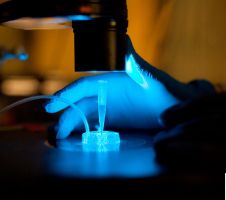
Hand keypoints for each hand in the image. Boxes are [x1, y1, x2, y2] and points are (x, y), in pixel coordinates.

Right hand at [45, 36, 214, 138]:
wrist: (174, 110)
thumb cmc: (163, 90)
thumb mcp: (147, 76)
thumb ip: (132, 61)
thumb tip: (123, 39)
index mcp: (109, 82)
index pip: (83, 87)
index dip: (66, 95)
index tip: (52, 105)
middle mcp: (105, 96)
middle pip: (80, 106)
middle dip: (66, 117)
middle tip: (56, 131)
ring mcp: (108, 110)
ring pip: (84, 118)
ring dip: (72, 127)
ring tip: (60, 138)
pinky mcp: (114, 123)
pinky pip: (94, 128)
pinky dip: (83, 134)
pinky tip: (76, 141)